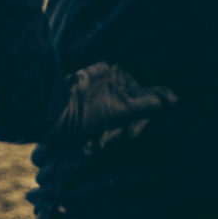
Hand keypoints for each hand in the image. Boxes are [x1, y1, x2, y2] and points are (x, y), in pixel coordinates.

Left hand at [46, 62, 176, 152]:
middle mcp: (106, 82)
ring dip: (105, 137)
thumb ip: (149, 102)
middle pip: (128, 113)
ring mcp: (94, 96)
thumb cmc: (82, 109)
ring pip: (113, 123)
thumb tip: (175, 97)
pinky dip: (94, 137)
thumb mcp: (121, 107)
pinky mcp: (82, 109)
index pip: (144, 100)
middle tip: (104, 141)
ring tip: (93, 143)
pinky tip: (87, 143)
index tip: (131, 135)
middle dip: (118, 131)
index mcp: (116, 74)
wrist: (42, 115)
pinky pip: (98, 126)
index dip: (140, 121)